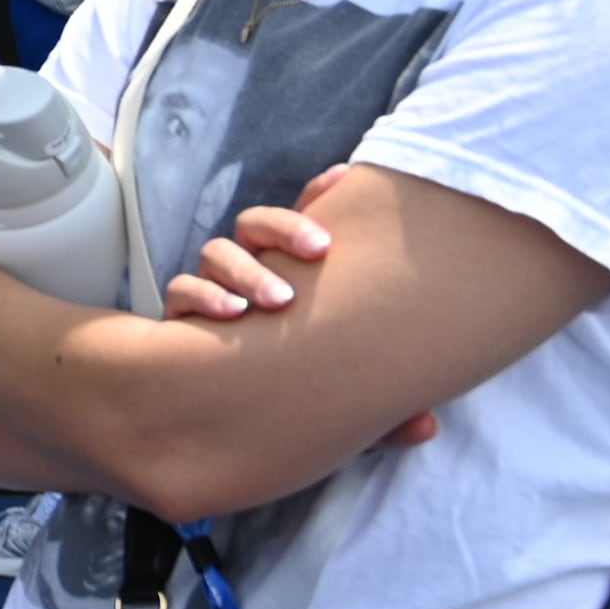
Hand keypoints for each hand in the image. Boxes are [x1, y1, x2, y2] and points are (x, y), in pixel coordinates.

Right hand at [162, 165, 442, 448]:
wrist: (229, 430)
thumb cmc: (297, 400)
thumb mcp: (345, 407)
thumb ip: (379, 411)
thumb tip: (427, 428)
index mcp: (290, 275)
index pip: (299, 221)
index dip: (317, 196)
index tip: (343, 178)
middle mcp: (249, 274)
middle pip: (256, 224)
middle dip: (285, 228)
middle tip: (321, 249)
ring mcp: (214, 293)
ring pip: (218, 252)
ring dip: (246, 268)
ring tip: (279, 299)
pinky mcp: (182, 322)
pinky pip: (183, 292)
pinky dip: (203, 296)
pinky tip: (231, 315)